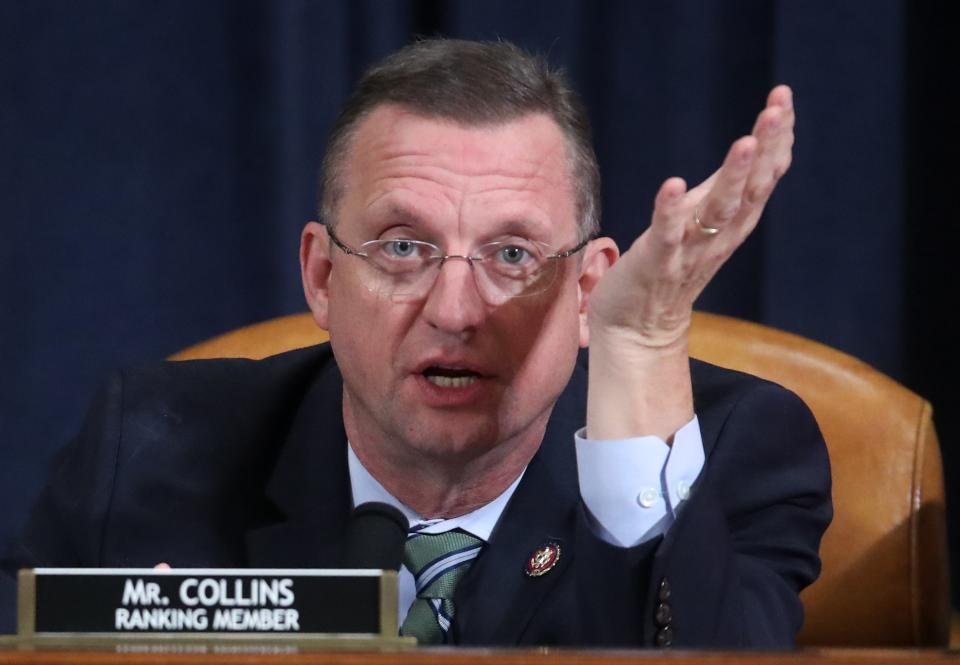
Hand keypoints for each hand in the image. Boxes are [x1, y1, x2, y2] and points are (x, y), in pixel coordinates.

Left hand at [584, 86, 794, 439]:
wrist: (637, 329)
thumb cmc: (669, 267)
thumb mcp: (703, 222)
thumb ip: (725, 189)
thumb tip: (754, 145)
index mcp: (731, 224)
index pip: (763, 177)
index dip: (775, 139)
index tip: (782, 96)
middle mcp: (718, 237)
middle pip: (750, 189)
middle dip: (765, 148)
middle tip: (776, 108)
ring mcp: (689, 252)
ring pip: (718, 213)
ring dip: (732, 177)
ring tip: (744, 142)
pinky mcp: (656, 266)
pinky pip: (666, 238)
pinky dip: (670, 213)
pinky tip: (673, 185)